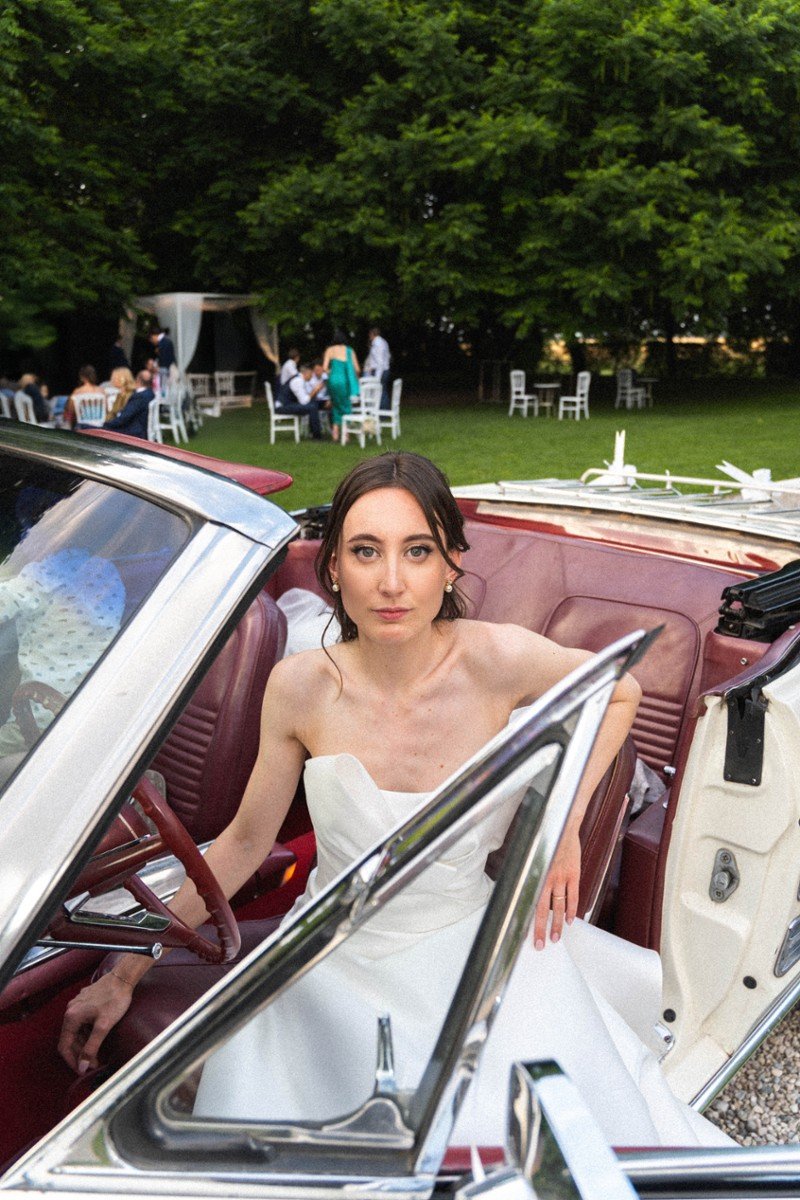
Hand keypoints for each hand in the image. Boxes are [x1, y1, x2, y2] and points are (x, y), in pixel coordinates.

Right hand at [58, 972, 133, 1072]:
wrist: (122, 978)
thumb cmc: (114, 1000)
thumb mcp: (104, 1026)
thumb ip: (91, 1047)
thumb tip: (82, 1066)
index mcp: (71, 1017)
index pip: (64, 1046)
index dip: (72, 1061)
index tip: (82, 1071)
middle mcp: (70, 1011)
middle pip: (70, 1040)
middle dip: (81, 1054)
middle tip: (94, 1064)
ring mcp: (77, 1005)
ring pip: (77, 1032)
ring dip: (85, 1045)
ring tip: (97, 1055)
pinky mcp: (84, 1002)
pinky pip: (82, 1023)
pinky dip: (87, 1034)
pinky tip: (97, 1039)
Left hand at [533, 832, 579, 950]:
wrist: (562, 825)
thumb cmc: (543, 841)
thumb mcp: (531, 857)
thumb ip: (529, 874)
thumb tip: (521, 890)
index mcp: (534, 875)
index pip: (530, 903)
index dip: (528, 920)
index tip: (526, 933)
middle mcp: (547, 878)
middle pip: (544, 910)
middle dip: (541, 929)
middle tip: (541, 944)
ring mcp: (562, 877)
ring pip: (559, 907)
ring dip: (557, 924)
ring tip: (555, 937)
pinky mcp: (574, 874)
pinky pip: (573, 896)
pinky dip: (572, 910)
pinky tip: (570, 920)